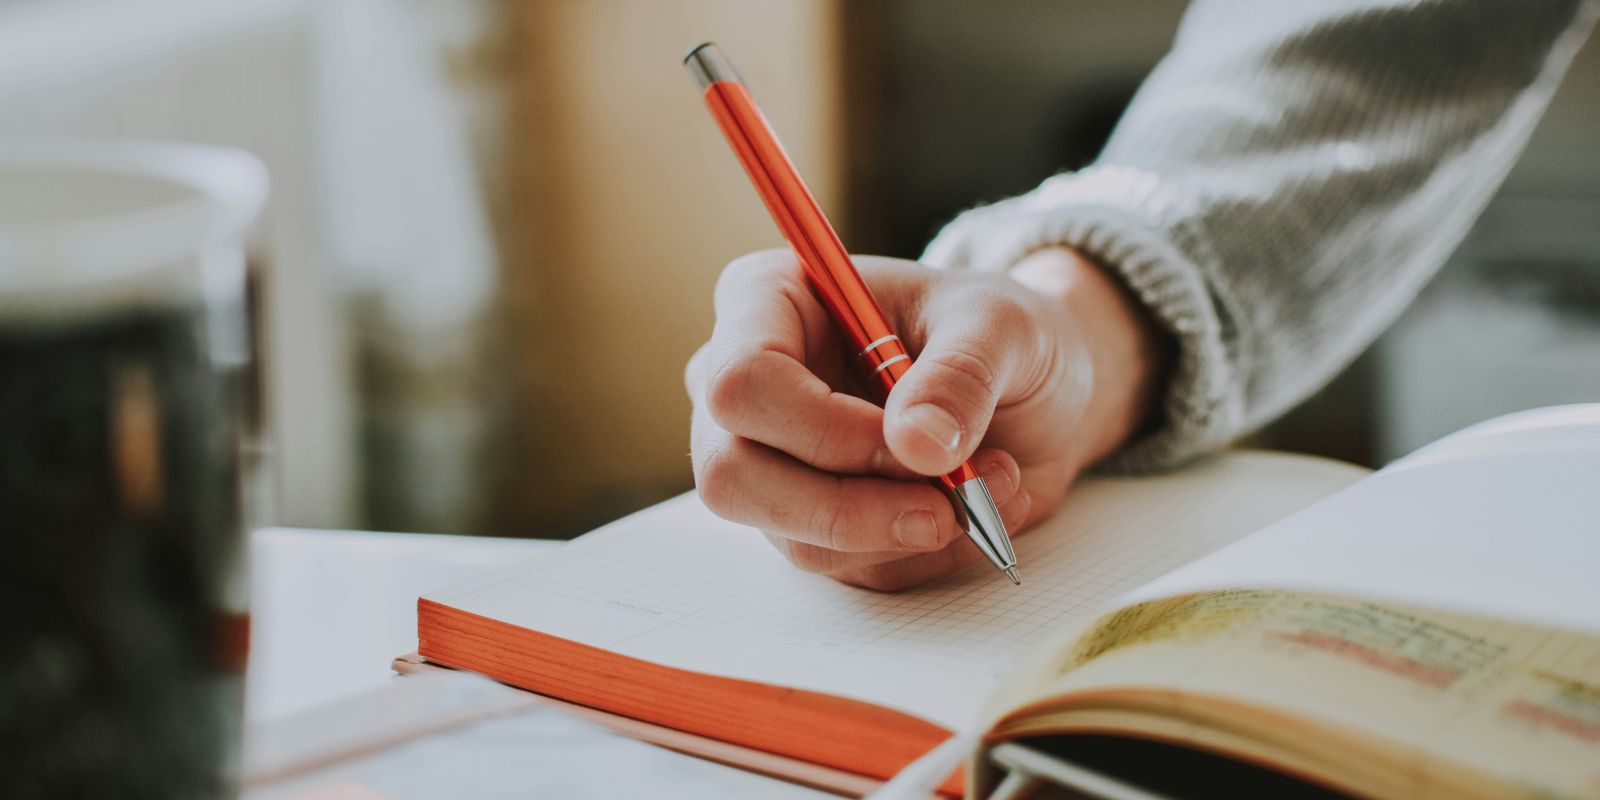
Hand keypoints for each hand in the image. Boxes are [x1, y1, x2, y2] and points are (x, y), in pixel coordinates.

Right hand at [686, 247, 1167, 589]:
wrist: (1037, 385)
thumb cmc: (998, 332)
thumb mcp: (1002, 326)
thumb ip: (961, 375)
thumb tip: (917, 445)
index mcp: (768, 301)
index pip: (741, 382)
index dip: (821, 428)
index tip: (912, 441)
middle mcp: (748, 386)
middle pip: (734, 475)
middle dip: (851, 506)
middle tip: (947, 502)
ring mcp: (769, 461)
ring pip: (793, 535)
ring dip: (905, 529)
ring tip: (991, 482)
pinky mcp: (808, 521)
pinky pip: (846, 565)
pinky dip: (922, 551)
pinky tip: (975, 506)